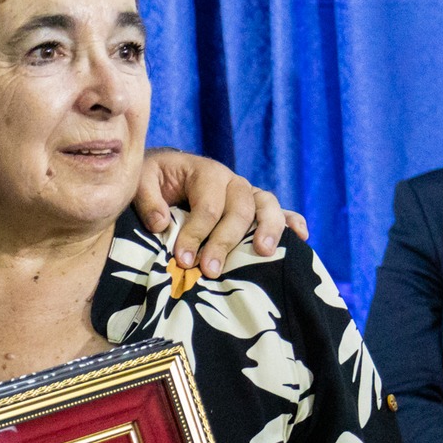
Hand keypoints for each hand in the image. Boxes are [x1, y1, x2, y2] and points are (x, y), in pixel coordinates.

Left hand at [135, 151, 307, 277]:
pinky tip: (301, 238)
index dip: (196, 234)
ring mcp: (248, 194)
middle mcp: (232, 182)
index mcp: (206, 172)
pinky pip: (281, 211)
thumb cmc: (153, 180)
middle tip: (211, 271)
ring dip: (269, 229)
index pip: (207, 206)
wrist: (166, 172)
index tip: (182, 260)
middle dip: (225, 242)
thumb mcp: (141, 181)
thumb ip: (147, 200)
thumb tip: (161, 225)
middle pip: (239, 210)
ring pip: (267, 206)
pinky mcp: (256, 207)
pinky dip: (293, 222)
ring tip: (265, 252)